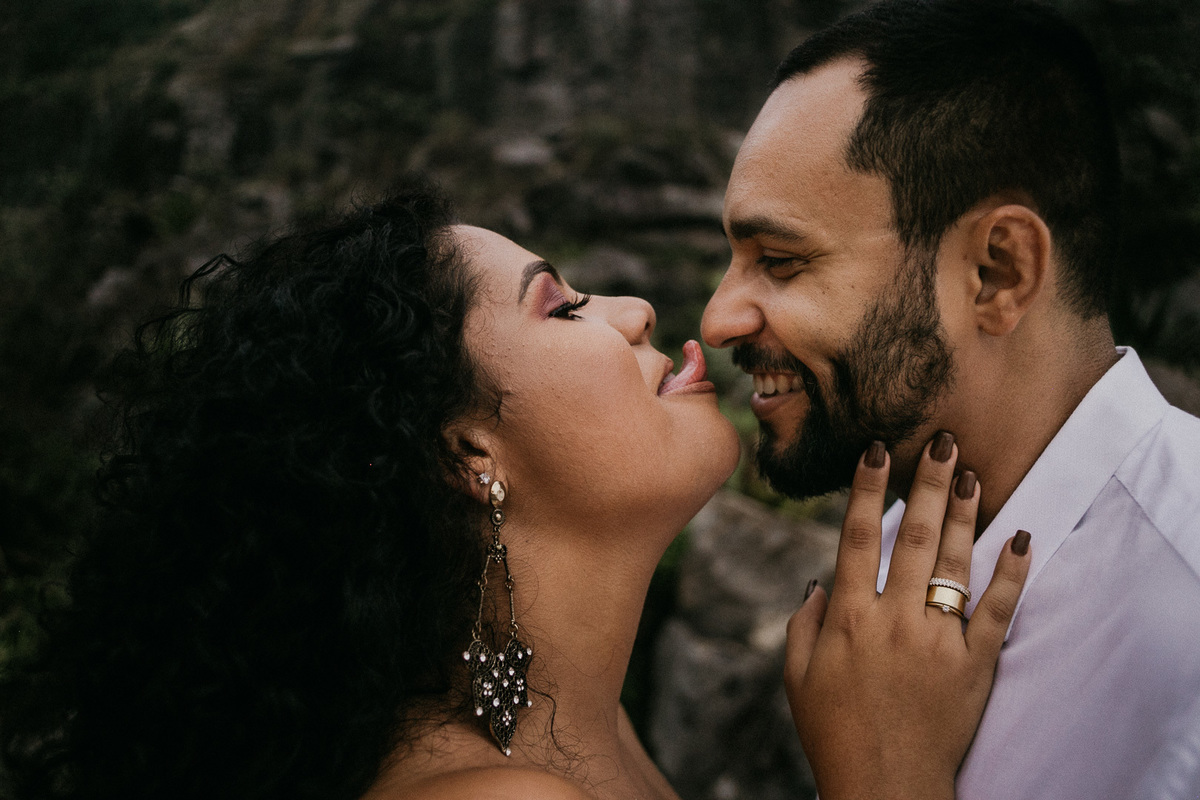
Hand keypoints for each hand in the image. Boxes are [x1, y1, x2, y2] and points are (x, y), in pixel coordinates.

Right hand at [783, 433, 1031, 799]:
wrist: (886, 788)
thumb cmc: (833, 734)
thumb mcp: (796, 678)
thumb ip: (803, 624)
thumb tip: (819, 582)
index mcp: (848, 619)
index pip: (858, 538)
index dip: (867, 491)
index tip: (877, 451)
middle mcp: (894, 621)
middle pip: (915, 538)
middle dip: (929, 485)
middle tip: (943, 442)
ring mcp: (938, 642)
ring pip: (956, 564)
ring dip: (965, 515)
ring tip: (974, 474)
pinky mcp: (974, 666)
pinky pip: (998, 611)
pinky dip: (1012, 573)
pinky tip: (1021, 537)